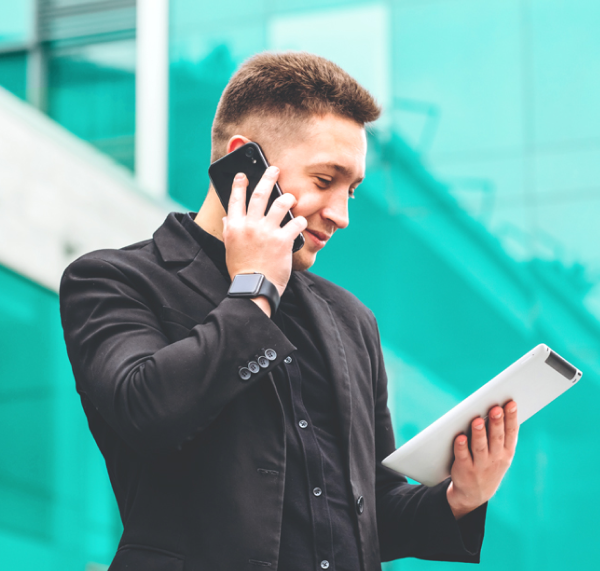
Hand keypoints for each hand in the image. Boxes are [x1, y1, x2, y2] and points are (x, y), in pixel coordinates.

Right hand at [222, 167, 306, 298]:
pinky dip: (301, 221)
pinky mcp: (283, 240)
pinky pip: (296, 223)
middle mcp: (250, 225)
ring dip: (288, 198)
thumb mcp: (229, 248)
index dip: (239, 184)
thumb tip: (227, 218)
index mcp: (235, 226)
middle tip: (275, 169)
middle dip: (268, 178)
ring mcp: (267, 232)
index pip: (235, 199)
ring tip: (292, 197)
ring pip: (281, 204)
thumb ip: (229, 231)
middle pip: (260, 194)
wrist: (253, 287)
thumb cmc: (242, 270)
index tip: (243, 175)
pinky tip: (302, 222)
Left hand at [446, 401, 518, 518]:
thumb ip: (501, 434)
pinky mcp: (464, 470)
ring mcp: (480, 465)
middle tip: (495, 408)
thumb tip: (500, 407)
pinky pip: (463, 456)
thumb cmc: (488, 465)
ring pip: (479, 447)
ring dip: (479, 433)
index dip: (511, 418)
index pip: (510, 433)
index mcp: (506, 452)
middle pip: (496, 438)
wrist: (474, 494)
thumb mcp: (500, 454)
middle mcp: (495, 458)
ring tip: (477, 420)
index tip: (511, 403)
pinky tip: (460, 437)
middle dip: (496, 423)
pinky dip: (461, 447)